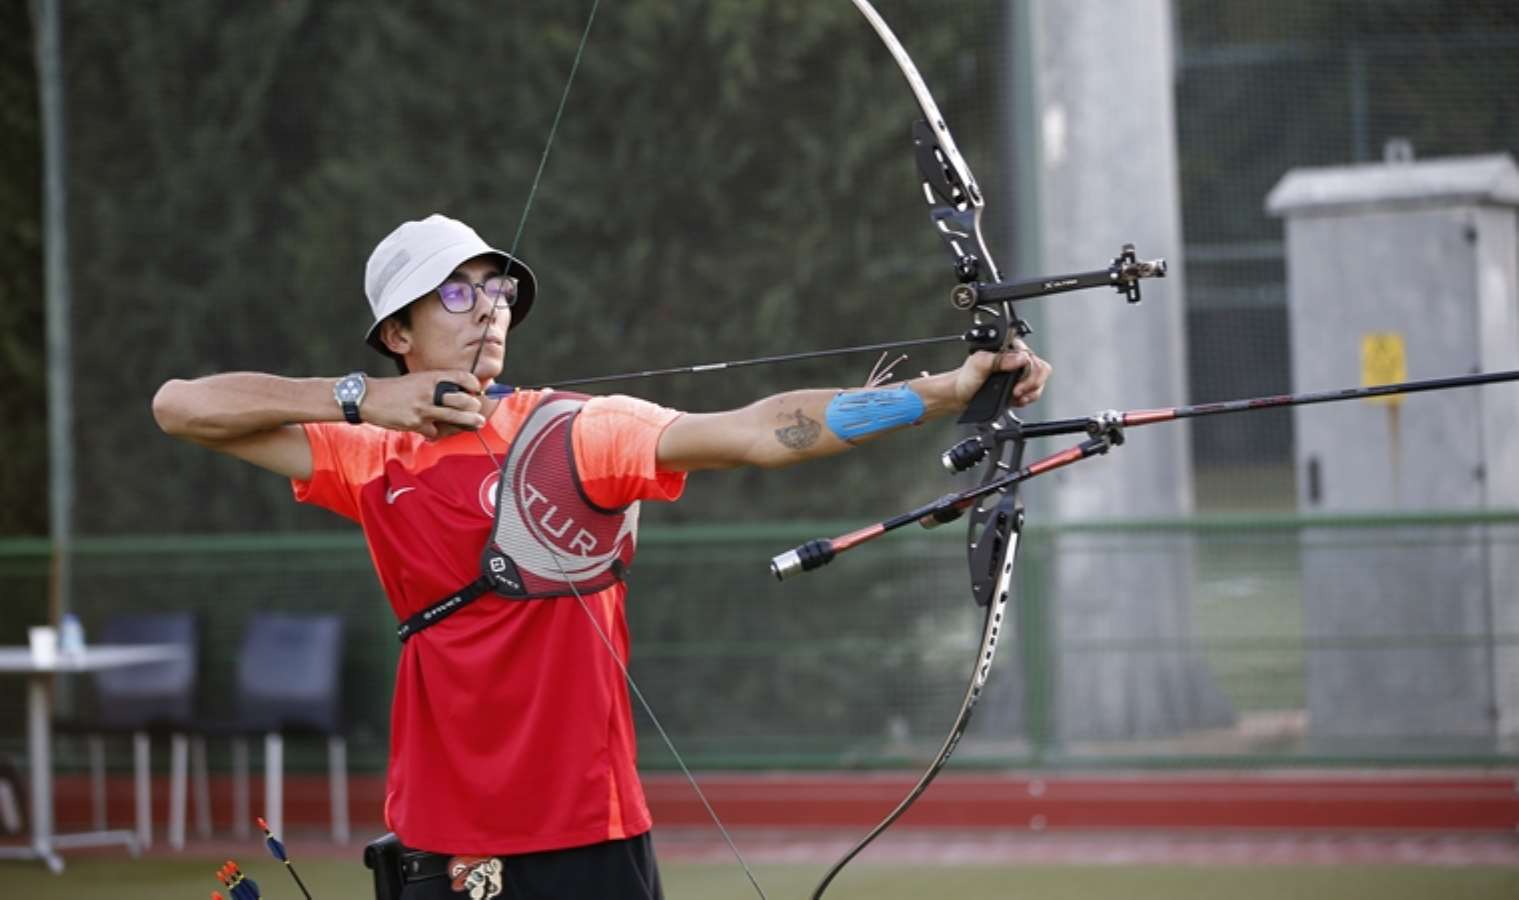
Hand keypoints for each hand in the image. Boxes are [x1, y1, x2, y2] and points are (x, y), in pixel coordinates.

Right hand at [362, 371, 487, 438]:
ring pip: (454, 416)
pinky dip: (434, 432)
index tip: (477, 389)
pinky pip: (433, 430)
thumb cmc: (395, 389)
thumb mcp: (417, 379)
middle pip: (462, 399)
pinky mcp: (416, 422)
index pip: (460, 376)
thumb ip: (435, 384)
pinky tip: (431, 430)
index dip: (473, 383)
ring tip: (477, 422)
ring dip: (469, 421)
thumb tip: (455, 392)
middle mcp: (429, 391)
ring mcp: (423, 408)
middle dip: (474, 406)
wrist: (370, 398)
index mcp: (430, 377)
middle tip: (477, 409)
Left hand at [954, 342, 1052, 408]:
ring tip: (1016, 396)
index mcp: (1008, 348)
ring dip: (1031, 392)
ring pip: (1039, 381)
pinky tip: (1017, 399)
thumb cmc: (967, 377)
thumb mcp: (979, 364)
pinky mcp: (1020, 386)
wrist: (961, 395)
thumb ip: (999, 359)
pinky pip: (1034, 392)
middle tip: (1016, 392)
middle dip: (1031, 384)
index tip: (1017, 384)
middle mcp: (1016, 359)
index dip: (1029, 372)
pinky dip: (1028, 398)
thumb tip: (1020, 358)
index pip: (1031, 356)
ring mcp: (1019, 373)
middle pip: (1040, 369)